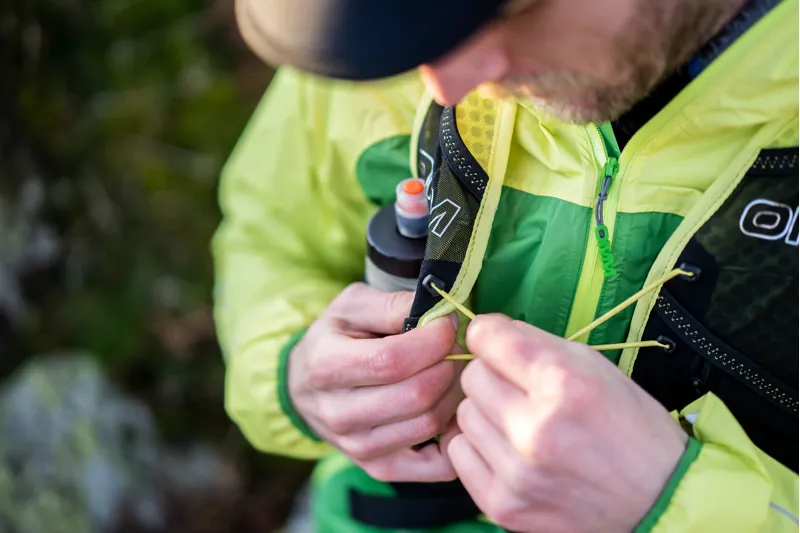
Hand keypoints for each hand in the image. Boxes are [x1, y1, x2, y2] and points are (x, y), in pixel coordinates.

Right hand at [288, 283, 463, 481]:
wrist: (305, 386)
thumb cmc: (335, 339)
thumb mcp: (351, 307)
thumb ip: (391, 306)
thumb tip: (437, 314)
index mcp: (327, 366)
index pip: (393, 360)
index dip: (433, 340)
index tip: (447, 323)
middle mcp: (338, 414)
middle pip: (416, 395)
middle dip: (449, 364)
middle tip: (454, 347)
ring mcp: (358, 447)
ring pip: (429, 424)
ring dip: (454, 394)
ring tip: (452, 371)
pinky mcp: (379, 468)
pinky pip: (436, 465)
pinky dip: (454, 437)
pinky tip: (452, 408)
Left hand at [447, 314, 687, 532]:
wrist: (658, 500)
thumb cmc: (629, 428)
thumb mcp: (596, 367)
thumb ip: (537, 344)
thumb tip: (486, 330)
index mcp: (564, 384)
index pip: (488, 339)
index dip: (489, 335)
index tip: (494, 341)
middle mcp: (536, 429)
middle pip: (472, 376)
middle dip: (492, 376)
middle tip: (520, 390)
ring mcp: (517, 472)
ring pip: (463, 414)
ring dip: (487, 413)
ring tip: (521, 423)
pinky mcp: (504, 505)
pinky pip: (459, 453)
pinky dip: (479, 447)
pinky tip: (510, 450)